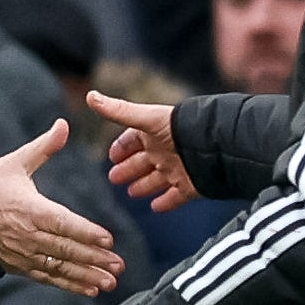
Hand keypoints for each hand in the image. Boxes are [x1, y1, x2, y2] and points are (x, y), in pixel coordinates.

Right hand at [0, 120, 123, 296]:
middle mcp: (27, 234)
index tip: (108, 239)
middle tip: (119, 264)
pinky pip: (48, 278)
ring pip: (59, 267)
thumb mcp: (17, 163)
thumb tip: (63, 124)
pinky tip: (90, 289)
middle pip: (65, 249)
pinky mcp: (20, 266)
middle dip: (94, 258)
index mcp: (29, 208)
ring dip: (86, 276)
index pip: (62, 223)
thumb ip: (44, 147)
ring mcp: (23, 253)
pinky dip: (70, 285)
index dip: (85, 232)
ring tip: (110, 281)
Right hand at [93, 89, 198, 211]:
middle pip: (142, 161)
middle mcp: (165, 150)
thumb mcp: (145, 119)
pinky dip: (165, 202)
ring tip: (132, 192)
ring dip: (144, 185)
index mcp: (154, 133)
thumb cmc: (180, 127)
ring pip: (157, 179)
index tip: (111, 157)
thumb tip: (89, 96)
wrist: (215, 144)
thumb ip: (118, 111)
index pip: (133, 140)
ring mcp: (178, 168)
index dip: (121, 148)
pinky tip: (155, 208)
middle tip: (114, 178)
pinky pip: (175, 196)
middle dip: (128, 169)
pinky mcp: (190, 185)